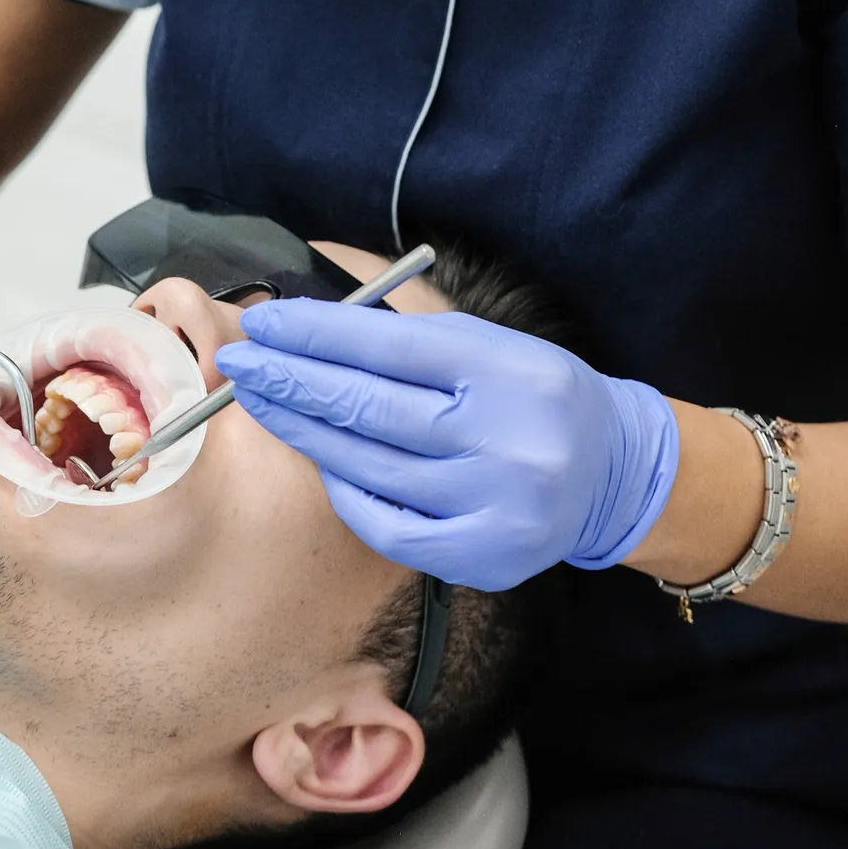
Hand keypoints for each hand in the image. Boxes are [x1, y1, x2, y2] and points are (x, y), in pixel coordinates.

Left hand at [215, 301, 678, 588]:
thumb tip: (316, 291)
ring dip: (302, 431)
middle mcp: (503, 436)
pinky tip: (317, 457)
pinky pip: (386, 524)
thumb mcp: (485, 339)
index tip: (264, 324)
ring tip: (260, 402)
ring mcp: (492, 503)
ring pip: (368, 465)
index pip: (388, 345)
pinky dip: (344, 489)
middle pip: (369, 405)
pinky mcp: (481, 557)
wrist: (608, 471)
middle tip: (239, 363)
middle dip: (292, 380)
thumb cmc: (527, 391)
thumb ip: (404, 321)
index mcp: (504, 368)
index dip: (316, 332)